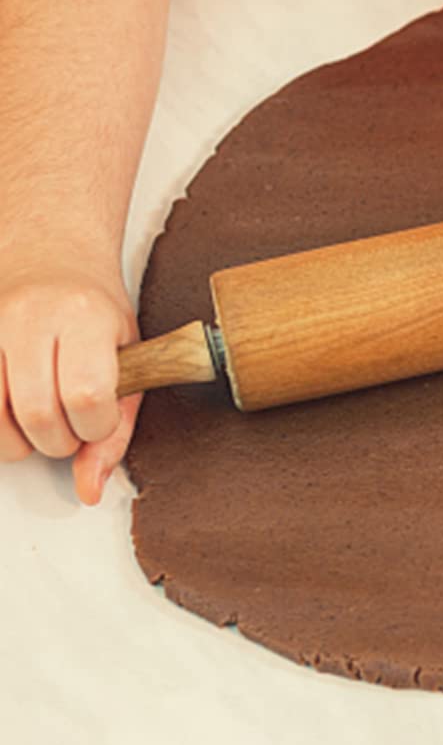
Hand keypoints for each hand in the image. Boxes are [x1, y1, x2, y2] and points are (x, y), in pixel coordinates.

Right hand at [0, 253, 140, 504]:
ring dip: (18, 440)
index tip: (97, 419)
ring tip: (37, 421)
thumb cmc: (95, 311)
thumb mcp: (127, 358)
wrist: (49, 253)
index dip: (93, 427)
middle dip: (57, 441)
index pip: (86, 396)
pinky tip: (8, 412)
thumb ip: (115, 428)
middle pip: (37, 414)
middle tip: (68, 427)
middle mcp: (30, 317)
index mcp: (84, 316)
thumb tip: (90, 491)